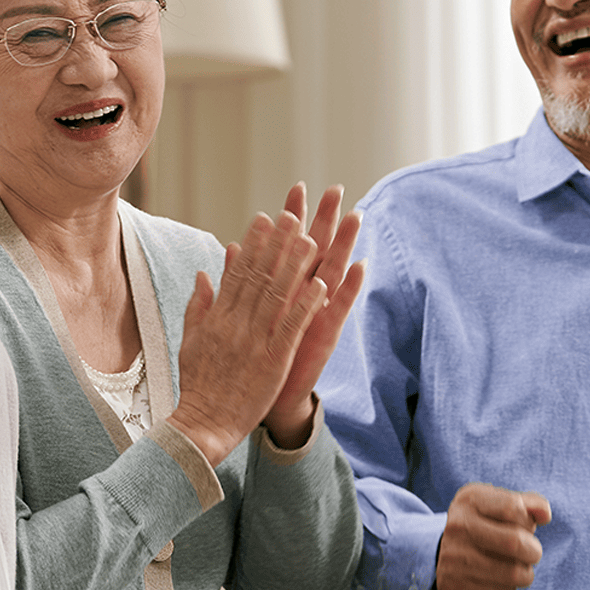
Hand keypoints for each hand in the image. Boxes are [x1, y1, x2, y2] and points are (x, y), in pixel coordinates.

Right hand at [169, 210, 324, 467]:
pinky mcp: (271, 360)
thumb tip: (205, 274)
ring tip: (312, 238)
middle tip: (293, 213)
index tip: (266, 218)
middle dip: (276, 243)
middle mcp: (235, 323)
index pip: (237, 272)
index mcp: (218, 317)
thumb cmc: (198, 386)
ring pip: (277, 294)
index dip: (253, 243)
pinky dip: (306, 305)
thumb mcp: (191, 340)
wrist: (201, 425)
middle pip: (259, 275)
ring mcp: (254, 341)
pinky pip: (291, 327)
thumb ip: (199, 306)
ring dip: (295, 265)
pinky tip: (321, 285)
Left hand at [262, 184, 364, 448]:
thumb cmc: (253, 359)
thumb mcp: (241, 314)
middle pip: (316, 251)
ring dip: (344, 246)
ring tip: (355, 217)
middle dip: (324, 221)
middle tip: (335, 189)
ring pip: (332, 273)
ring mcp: (316, 315)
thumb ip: (237, 281)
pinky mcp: (324, 335)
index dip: (292, 219)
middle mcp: (302, 298)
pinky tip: (358, 267)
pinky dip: (348, 289)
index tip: (296, 189)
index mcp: (281, 291)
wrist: (265, 400)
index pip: (287, 246)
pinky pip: (338, 309)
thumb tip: (231, 248)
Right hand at [435, 482, 551, 589]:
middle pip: (514, 542)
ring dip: (525, 574)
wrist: (446, 557)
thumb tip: (545, 515)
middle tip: (531, 554)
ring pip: (513, 573)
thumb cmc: (487, 528)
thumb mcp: (502, 507)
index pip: (512, 507)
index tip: (526, 526)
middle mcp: (457, 526)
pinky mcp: (454, 586)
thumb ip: (529, 505)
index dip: (528, 520)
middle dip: (534, 551)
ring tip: (516, 568)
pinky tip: (497, 581)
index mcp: (470, 500)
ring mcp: (452, 557)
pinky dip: (508, 589)